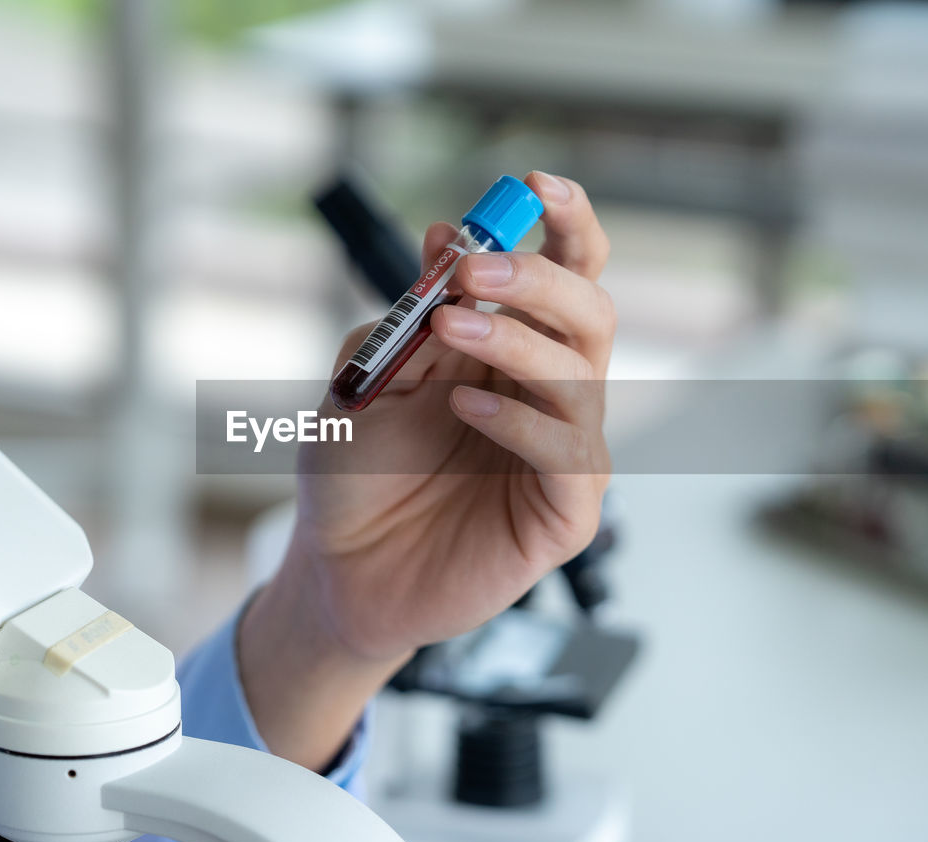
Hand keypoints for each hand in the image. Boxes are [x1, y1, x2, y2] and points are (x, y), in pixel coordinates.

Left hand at [238, 171, 613, 769]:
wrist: (337, 569)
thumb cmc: (356, 474)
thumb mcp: (369, 375)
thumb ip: (412, 313)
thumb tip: (443, 235)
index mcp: (510, 351)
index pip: (563, 274)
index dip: (564, 224)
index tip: (532, 185)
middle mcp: (546, 394)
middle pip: (590, 312)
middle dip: (540, 277)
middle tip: (476, 269)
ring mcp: (560, 452)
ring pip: (580, 376)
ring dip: (517, 340)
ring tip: (449, 330)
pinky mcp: (563, 513)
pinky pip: (565, 453)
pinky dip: (519, 421)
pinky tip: (465, 407)